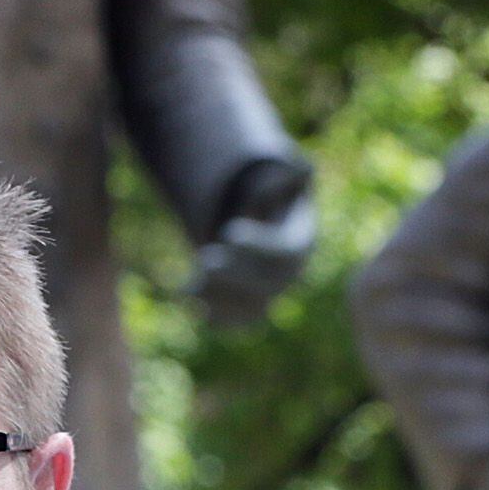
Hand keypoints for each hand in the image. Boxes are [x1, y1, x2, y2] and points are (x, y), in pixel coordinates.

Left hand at [192, 161, 315, 322]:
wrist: (257, 220)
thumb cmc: (267, 189)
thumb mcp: (282, 174)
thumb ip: (288, 172)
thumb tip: (300, 168)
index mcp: (300, 238)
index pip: (288, 250)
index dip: (261, 246)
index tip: (228, 232)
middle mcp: (290, 272)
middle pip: (270, 285)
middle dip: (236, 276)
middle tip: (204, 261)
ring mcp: (271, 293)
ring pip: (252, 308)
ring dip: (220, 300)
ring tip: (188, 288)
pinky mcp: (249, 306)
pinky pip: (237, 321)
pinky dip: (215, 317)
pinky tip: (191, 303)